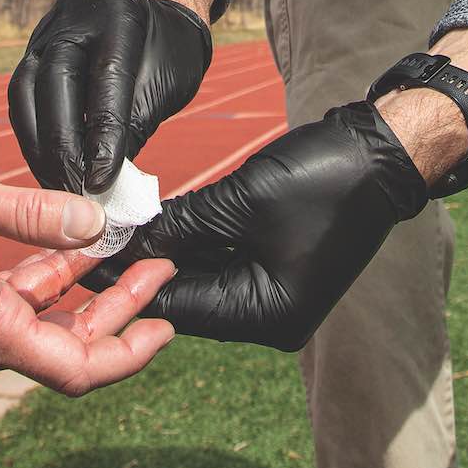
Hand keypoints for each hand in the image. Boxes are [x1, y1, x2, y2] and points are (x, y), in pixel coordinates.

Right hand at [0, 153, 177, 394]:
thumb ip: (35, 215)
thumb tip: (92, 223)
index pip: (77, 368)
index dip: (129, 351)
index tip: (166, 323)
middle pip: (69, 347)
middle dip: (120, 311)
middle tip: (159, 271)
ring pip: (45, 323)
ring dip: (87, 290)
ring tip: (127, 248)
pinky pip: (18, 303)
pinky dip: (51, 279)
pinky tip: (75, 242)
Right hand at [9, 0, 211, 193]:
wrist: (155, 20)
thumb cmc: (169, 55)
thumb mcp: (167, 84)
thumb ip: (134, 124)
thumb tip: (100, 181)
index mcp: (121, 12)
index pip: (107, 77)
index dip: (103, 134)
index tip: (101, 181)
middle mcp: (77, 14)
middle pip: (56, 80)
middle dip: (63, 144)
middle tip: (73, 190)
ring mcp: (48, 27)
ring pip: (27, 89)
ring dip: (39, 144)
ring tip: (56, 184)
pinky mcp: (32, 46)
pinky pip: (21, 93)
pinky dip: (32, 132)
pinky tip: (45, 163)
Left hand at [118, 102, 428, 351]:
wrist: (385, 151)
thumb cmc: (324, 177)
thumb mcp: (242, 200)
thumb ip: (181, 224)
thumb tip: (125, 237)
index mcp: (269, 314)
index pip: (181, 306)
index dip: (128, 282)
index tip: (82, 262)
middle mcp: (273, 316)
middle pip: (190, 296)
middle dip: (144, 266)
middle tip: (90, 242)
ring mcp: (276, 292)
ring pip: (203, 276)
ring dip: (166, 252)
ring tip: (113, 229)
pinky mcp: (277, 265)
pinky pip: (223, 260)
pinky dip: (193, 242)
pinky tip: (155, 222)